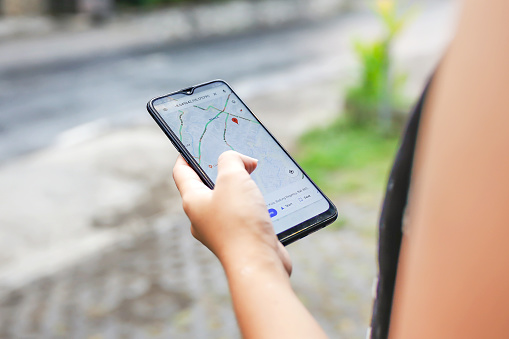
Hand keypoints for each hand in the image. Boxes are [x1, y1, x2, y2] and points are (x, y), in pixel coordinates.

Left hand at [172, 150, 291, 274]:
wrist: (258, 264)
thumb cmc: (240, 222)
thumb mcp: (233, 178)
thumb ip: (231, 160)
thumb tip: (242, 161)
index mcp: (193, 201)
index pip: (181, 172)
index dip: (186, 155)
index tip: (193, 144)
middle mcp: (203, 217)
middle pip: (206, 186)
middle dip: (220, 170)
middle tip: (236, 158)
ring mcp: (221, 230)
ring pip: (228, 201)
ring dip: (240, 188)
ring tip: (255, 176)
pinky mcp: (241, 239)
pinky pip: (244, 215)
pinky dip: (253, 205)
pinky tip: (267, 200)